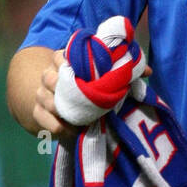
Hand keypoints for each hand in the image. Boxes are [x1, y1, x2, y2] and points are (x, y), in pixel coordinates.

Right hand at [33, 49, 152, 142]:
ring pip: (45, 98)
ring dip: (64, 109)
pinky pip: (43, 119)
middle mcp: (49, 75)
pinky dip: (58, 126)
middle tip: (87, 99)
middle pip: (49, 77)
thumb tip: (148, 71)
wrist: (66, 108)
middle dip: (67, 89)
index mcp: (65, 61)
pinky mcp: (38, 113)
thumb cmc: (91, 89)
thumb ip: (124, 72)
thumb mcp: (107, 79)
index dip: (71, 64)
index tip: (88, 75)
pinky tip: (73, 130)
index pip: (62, 55)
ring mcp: (41, 94)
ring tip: (83, 119)